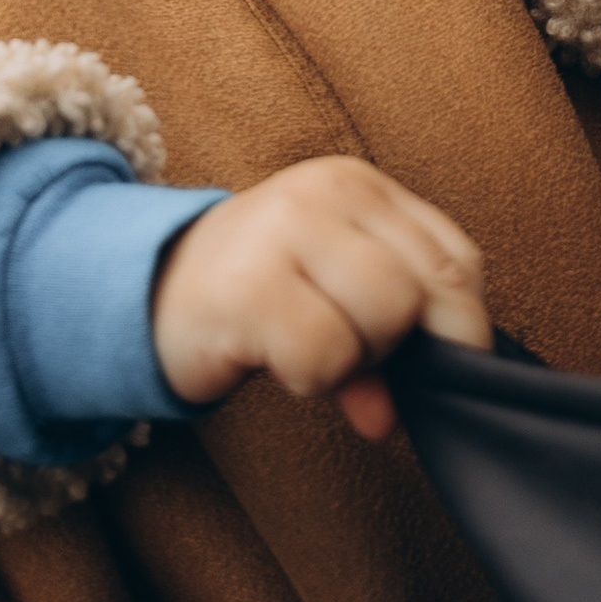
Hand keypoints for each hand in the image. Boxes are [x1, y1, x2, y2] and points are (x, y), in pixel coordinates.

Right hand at [151, 154, 490, 440]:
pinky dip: (308, 377)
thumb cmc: (254, 296)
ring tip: (303, 348)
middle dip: (399, 348)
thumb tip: (397, 416)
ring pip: (384, 317)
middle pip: (427, 291)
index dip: (459, 328)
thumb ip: (387, 340)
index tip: (435, 367)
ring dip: (351, 361)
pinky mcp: (246, 285)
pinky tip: (273, 359)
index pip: (455, 259)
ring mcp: (281, 231)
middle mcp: (323, 193)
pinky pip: (323, 355)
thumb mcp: (329, 297)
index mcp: (358, 185)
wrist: (141, 292)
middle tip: (344, 353)